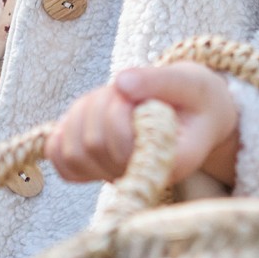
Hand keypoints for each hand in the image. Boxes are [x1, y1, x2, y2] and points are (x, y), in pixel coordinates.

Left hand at [44, 62, 240, 186]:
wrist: (198, 115)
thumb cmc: (198, 99)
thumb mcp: (190, 81)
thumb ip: (159, 81)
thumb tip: (121, 82)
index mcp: (171, 161)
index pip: (121, 144)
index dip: (119, 108)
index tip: (136, 90)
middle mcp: (141, 177)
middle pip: (92, 144)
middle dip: (101, 103)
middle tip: (126, 88)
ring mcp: (116, 176)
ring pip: (72, 149)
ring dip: (84, 110)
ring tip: (112, 97)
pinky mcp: (97, 169)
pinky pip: (60, 158)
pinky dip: (64, 130)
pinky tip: (87, 113)